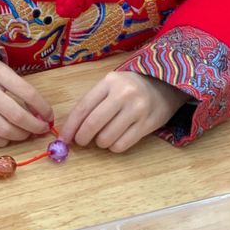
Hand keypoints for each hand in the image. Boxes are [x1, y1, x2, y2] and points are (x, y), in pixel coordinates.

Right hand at [0, 44, 53, 147]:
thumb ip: (16, 86)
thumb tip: (38, 112)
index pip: (28, 93)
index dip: (43, 108)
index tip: (49, 115)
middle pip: (16, 116)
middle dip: (35, 126)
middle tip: (41, 129)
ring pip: (2, 130)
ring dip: (20, 136)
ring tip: (26, 133)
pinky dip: (0, 141)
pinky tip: (7, 138)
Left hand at [60, 71, 187, 152]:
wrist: (165, 85)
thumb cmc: (130, 87)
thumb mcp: (111, 85)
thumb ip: (92, 102)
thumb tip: (71, 129)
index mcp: (109, 82)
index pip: (83, 107)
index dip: (70, 126)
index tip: (63, 138)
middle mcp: (123, 94)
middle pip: (93, 124)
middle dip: (82, 137)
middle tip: (81, 141)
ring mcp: (137, 110)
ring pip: (106, 138)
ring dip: (100, 142)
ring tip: (104, 136)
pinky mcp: (148, 124)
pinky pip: (121, 145)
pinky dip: (114, 147)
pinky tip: (116, 139)